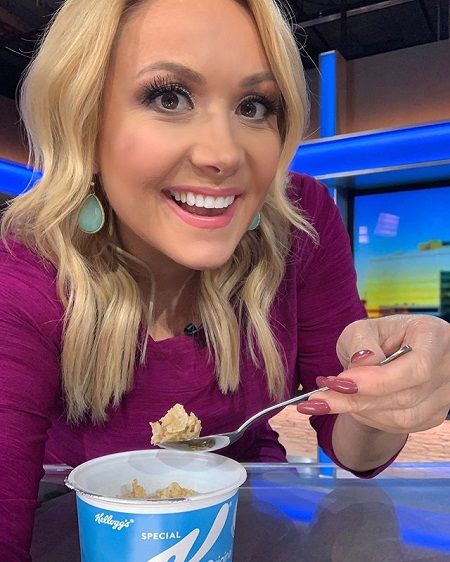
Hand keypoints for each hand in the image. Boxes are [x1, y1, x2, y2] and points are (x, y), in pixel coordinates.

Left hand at [306, 315, 449, 433]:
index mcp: (433, 336)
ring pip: (403, 418)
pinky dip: (370, 418)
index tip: (340, 383)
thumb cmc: (376, 339)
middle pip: (406, 396)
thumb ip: (359, 342)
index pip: (416, 368)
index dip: (378, 381)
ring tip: (330, 398)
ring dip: (361, 411)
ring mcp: (444, 395)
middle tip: (318, 399)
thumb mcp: (361, 329)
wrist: (387, 357)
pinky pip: (400, 427)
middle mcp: (446, 367)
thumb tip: (362, 362)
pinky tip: (352, 404)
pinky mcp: (432, 415)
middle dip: (357, 399)